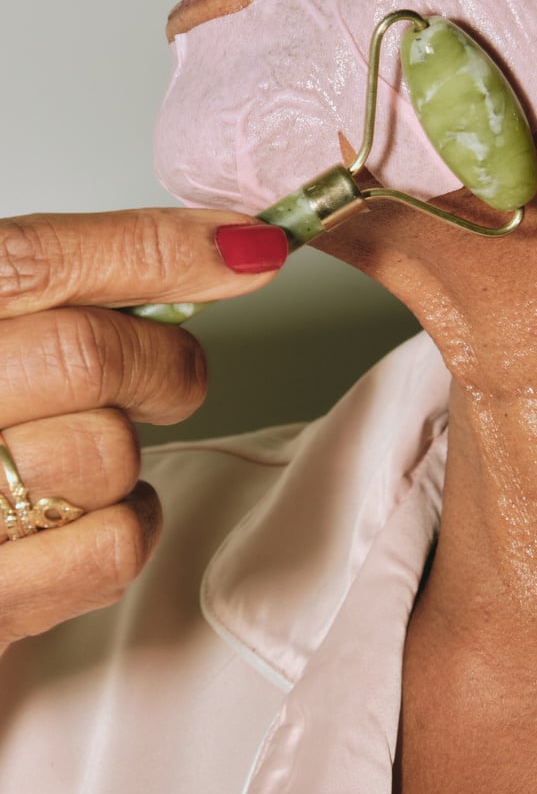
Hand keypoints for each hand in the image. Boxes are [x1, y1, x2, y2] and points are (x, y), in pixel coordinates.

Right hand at [0, 209, 287, 650]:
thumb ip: (64, 289)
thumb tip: (231, 253)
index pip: (33, 260)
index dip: (157, 248)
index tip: (247, 250)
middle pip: (88, 354)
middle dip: (161, 364)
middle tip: (163, 377)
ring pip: (110, 453)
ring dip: (125, 458)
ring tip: (73, 461)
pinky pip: (115, 545)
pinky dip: (125, 527)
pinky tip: (78, 520)